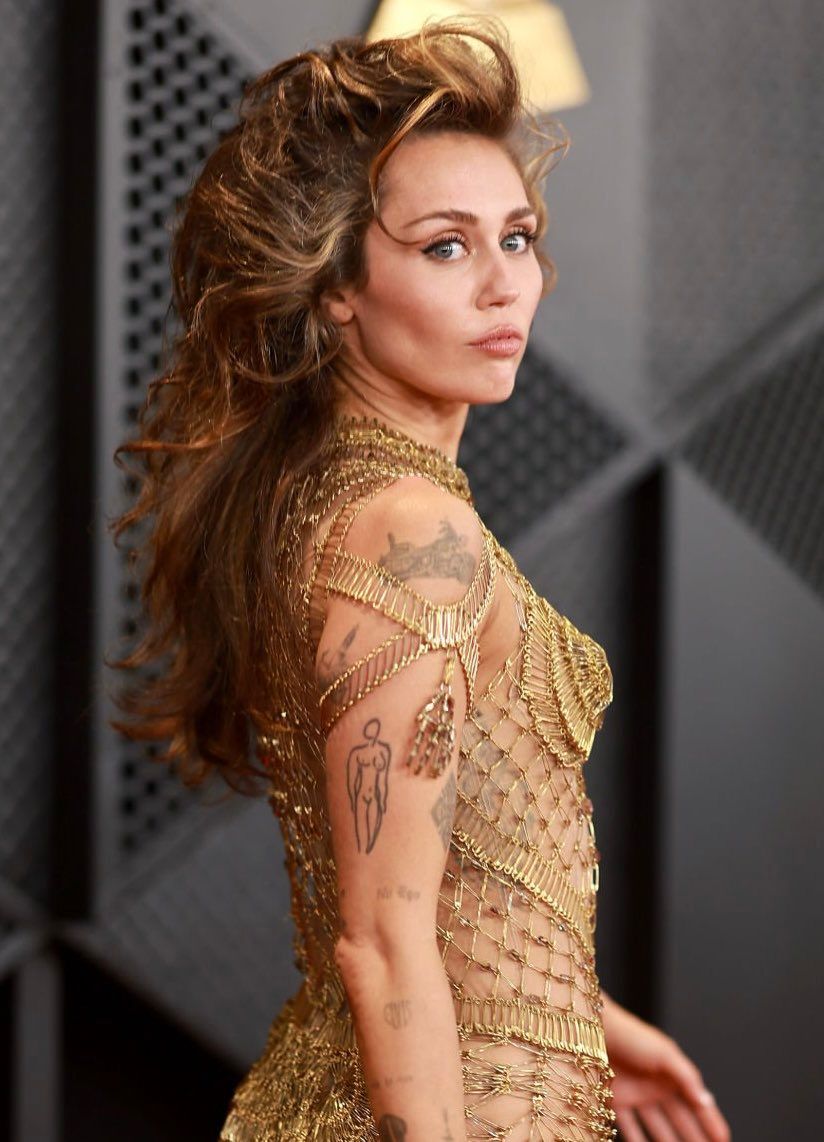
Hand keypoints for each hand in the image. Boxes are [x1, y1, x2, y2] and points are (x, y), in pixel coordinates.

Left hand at [601, 991, 731, 1140]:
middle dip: (695, 1138)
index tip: (725, 1140)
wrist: (593, 1029)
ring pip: (659, 1129)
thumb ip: (686, 1077)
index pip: (697, 1104)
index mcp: (673, 1074)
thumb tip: (707, 1100)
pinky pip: (631, 1129)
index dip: (712, 1122)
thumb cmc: (631, 1035)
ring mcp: (638, 1096)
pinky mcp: (617, 1102)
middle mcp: (657, 1088)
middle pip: (681, 1121)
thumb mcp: (664, 1053)